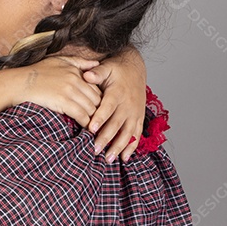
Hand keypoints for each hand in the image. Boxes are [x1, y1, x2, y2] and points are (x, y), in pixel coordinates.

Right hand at [10, 56, 101, 127]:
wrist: (20, 83)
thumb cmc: (37, 73)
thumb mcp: (59, 61)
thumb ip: (79, 62)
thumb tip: (96, 63)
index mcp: (76, 71)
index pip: (96, 88)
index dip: (98, 100)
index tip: (97, 109)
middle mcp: (75, 80)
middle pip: (96, 99)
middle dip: (98, 111)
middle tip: (98, 120)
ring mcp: (70, 91)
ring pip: (91, 108)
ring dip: (93, 119)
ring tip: (93, 126)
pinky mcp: (63, 101)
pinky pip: (81, 114)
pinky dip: (85, 123)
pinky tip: (85, 127)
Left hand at [83, 47, 146, 162]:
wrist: (136, 68)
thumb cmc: (116, 70)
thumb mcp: (107, 67)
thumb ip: (97, 72)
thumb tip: (87, 74)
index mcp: (118, 92)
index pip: (108, 107)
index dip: (100, 118)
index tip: (91, 129)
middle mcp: (128, 104)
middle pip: (117, 123)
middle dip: (106, 138)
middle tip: (95, 149)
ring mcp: (135, 113)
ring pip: (127, 132)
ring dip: (118, 146)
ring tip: (108, 159)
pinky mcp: (139, 118)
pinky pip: (136, 134)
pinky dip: (131, 147)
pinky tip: (123, 158)